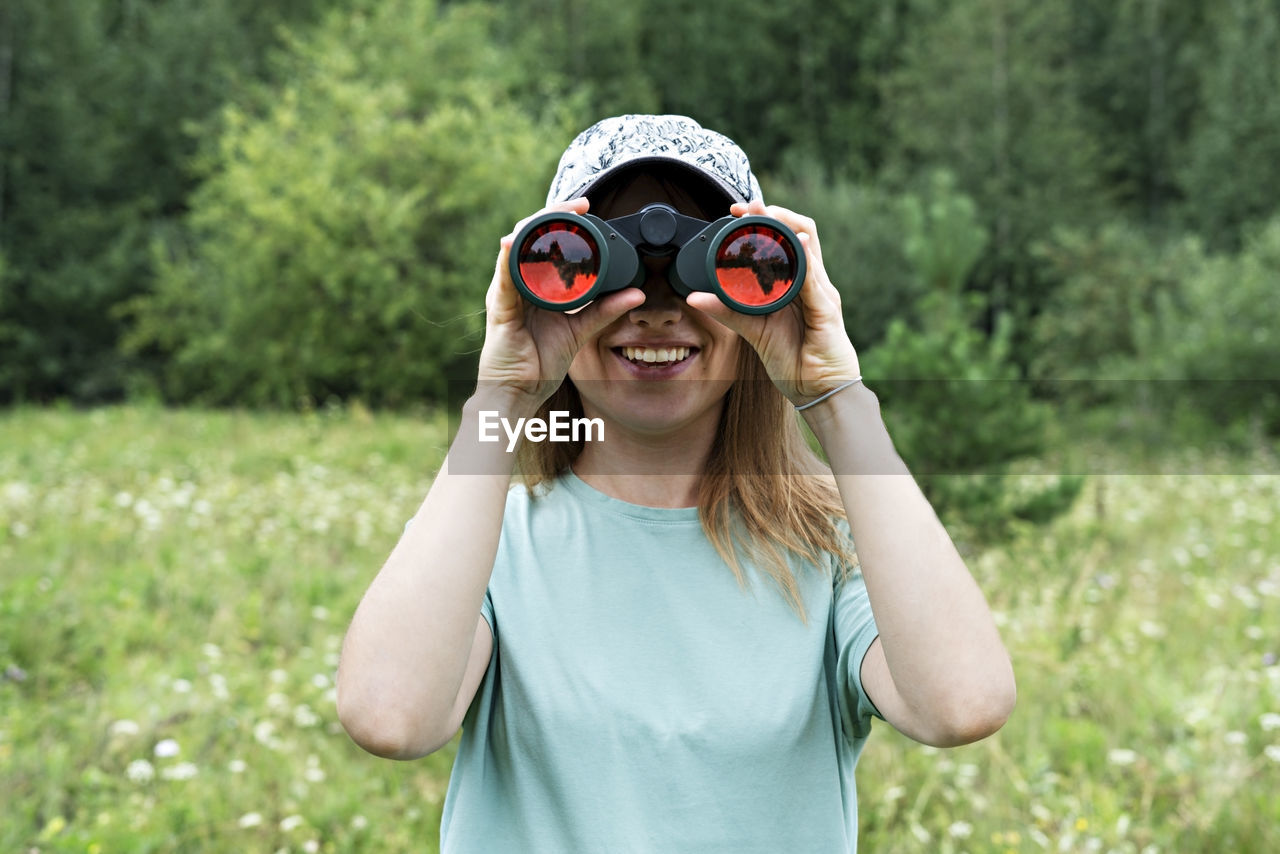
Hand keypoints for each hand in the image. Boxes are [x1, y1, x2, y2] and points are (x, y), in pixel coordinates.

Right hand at [476, 198, 645, 411]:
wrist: (518, 393)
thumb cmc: (539, 363)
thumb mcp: (580, 331)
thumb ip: (605, 310)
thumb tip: (637, 294)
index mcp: (534, 285)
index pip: (545, 243)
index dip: (563, 222)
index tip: (588, 209)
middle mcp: (517, 283)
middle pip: (529, 237)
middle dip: (554, 216)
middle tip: (582, 206)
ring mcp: (505, 294)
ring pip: (514, 248)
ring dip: (534, 227)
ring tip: (557, 214)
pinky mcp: (499, 310)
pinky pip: (503, 279)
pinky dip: (508, 259)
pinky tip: (514, 243)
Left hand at [684, 199, 860, 404]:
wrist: (819, 390)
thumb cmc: (794, 359)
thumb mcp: (754, 331)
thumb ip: (728, 311)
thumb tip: (694, 298)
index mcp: (798, 283)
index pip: (787, 239)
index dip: (766, 220)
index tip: (737, 211)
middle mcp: (813, 282)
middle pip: (801, 233)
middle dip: (775, 214)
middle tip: (747, 206)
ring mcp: (823, 294)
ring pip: (809, 248)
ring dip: (787, 228)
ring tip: (765, 216)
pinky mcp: (828, 312)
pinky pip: (815, 283)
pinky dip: (803, 264)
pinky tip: (792, 250)